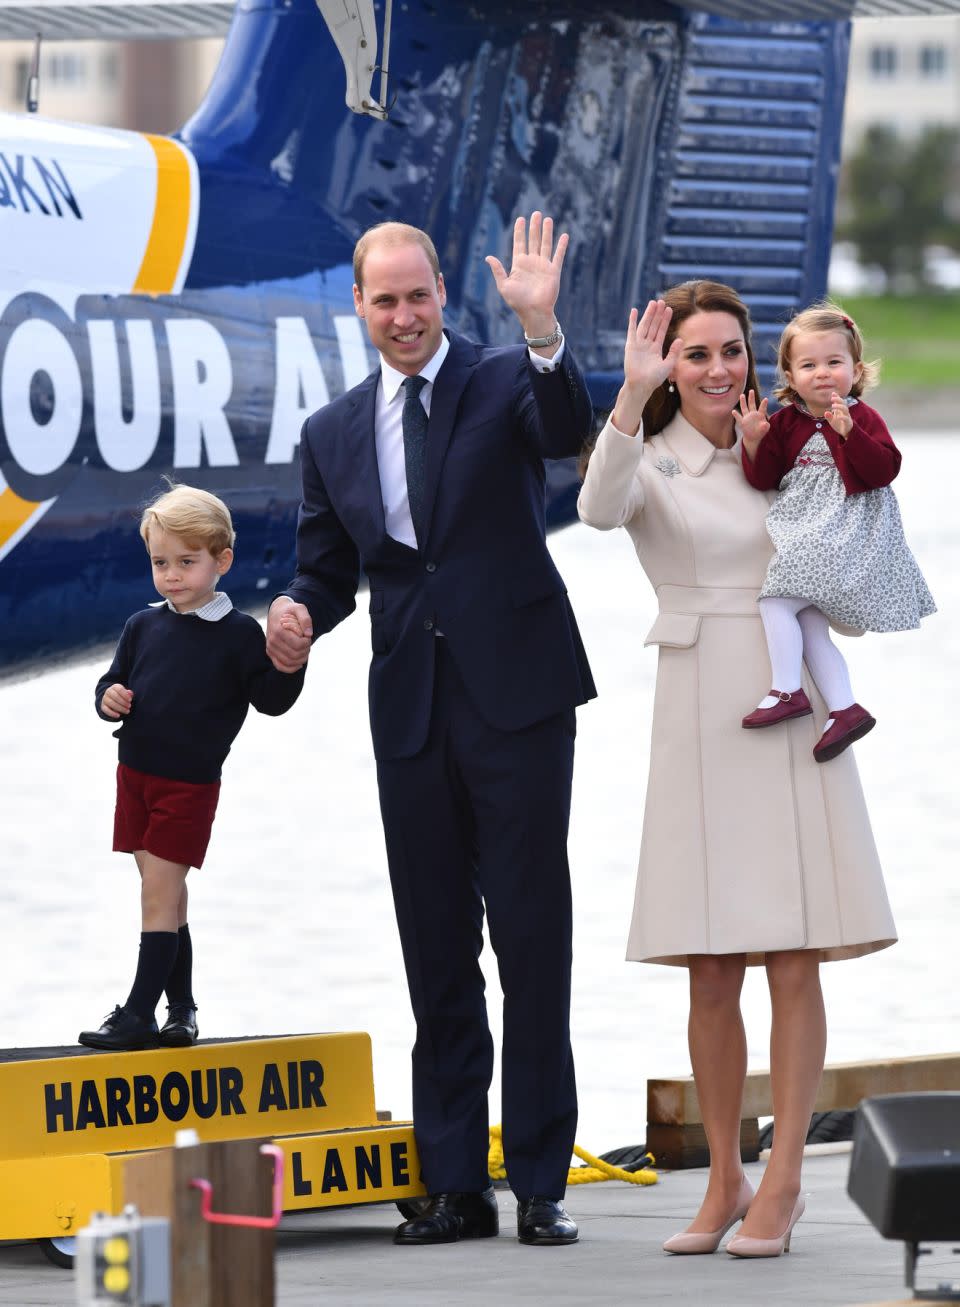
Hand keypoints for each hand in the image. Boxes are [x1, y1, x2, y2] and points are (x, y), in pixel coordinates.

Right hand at [101, 683, 132, 718]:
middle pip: (115, 696)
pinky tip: (118, 715)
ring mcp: (105, 699)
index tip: (130, 700)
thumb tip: (130, 693)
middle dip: (123, 702)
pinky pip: (106, 710)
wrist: (113, 699)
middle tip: (129, 706)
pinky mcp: (103, 706)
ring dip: (120, 708)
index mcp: (115, 687)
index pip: (119, 689)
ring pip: (111, 703)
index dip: (125, 695)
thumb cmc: (122, 696)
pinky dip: (112, 713)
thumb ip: (129, 693)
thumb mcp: (126, 693)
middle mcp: (108, 691)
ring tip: (127, 711)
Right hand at [267, 598, 311, 672]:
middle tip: (307, 643)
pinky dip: (292, 668)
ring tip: (304, 650)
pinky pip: (280, 667)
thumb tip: (309, 634)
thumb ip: (306, 619)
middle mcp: (272, 641)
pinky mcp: (270, 653)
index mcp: (279, 630)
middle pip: (294, 655)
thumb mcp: (300, 608)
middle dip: (305, 650)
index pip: (298, 645)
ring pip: (289, 663)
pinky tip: (300, 663)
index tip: (308, 636)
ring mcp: (270, 648)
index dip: (307, 642)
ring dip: (301, 659)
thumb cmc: (290, 611)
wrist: (276, 613)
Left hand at [484, 212, 567, 341]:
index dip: (520, 231)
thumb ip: (498, 270)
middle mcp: (532, 263)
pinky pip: (558, 256)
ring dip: (546, 232)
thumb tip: (488, 257)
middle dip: (534, 227)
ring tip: (547, 219)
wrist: (533, 313)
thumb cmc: (517, 302)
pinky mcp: (553, 271)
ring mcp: (543, 266)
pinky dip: (561, 246)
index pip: (520, 243)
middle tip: (536, 213)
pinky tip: (564, 236)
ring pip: (545, 244)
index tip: (521, 219)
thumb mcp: (504, 285)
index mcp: (519, 264)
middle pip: (533, 240)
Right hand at [624, 300, 682, 393]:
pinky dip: (633, 321)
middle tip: (662, 301)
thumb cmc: (654, 379)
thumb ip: (674, 352)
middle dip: (657, 314)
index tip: (669, 309)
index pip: (661, 331)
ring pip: (645, 325)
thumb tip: (680, 339)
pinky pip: (632, 331)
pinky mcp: (631, 346)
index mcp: (656, 349)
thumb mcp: (668, 365)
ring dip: (648, 314)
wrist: (641, 385)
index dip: (665, 320)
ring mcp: (638, 344)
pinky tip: (635, 311)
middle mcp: (647, 345)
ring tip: (653, 302)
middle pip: (653, 325)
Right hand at [738, 390, 769, 445]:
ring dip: (743, 402)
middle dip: (751, 398)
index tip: (766, 399)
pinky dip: (736, 415)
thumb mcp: (764, 429)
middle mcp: (753, 414)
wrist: (753, 437)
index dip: (764, 404)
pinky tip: (733, 411)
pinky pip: (738, 418)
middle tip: (751, 390)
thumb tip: (766, 424)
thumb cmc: (760, 432)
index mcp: (760, 415)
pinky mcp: (742, 422)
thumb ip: (765, 426)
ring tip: (742, 395)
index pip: (762, 409)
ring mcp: (747, 418)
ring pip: (744, 408)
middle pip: (752, 405)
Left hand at [824, 392, 851, 438]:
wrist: (845, 433)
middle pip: (843, 403)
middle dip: (838, 400)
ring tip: (833, 406)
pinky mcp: (848, 423)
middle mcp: (844, 412)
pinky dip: (842, 417)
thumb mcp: (832, 421)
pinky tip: (837, 417)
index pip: (840, 402)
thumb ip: (829, 416)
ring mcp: (847, 417)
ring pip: (845, 409)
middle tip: (832, 399)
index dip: (837, 397)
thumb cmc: (839, 425)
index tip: (833, 393)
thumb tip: (825, 412)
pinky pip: (846, 419)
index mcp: (840, 410)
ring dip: (839, 407)